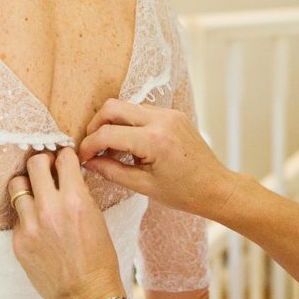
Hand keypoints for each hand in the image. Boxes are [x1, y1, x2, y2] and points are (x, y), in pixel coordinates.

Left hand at [9, 148, 123, 298]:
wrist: (85, 295)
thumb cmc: (99, 259)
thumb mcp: (96, 217)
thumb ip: (78, 193)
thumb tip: (66, 175)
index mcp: (75, 199)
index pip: (63, 158)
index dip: (64, 156)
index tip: (63, 160)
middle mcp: (50, 208)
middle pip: (34, 163)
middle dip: (41, 162)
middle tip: (45, 168)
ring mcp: (30, 225)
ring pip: (17, 185)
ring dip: (27, 185)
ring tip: (35, 192)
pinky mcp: (19, 241)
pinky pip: (17, 216)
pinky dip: (26, 214)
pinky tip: (38, 224)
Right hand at [78, 99, 235, 218]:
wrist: (216, 188)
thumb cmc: (184, 193)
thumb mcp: (144, 186)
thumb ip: (112, 171)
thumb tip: (88, 162)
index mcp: (154, 140)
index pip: (107, 134)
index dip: (89, 145)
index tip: (82, 157)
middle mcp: (161, 120)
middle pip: (112, 107)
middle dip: (95, 125)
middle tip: (91, 146)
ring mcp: (169, 114)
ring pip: (127, 106)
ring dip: (113, 122)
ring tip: (110, 148)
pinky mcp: (174, 114)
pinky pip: (142, 110)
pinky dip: (129, 123)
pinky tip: (129, 144)